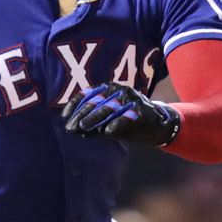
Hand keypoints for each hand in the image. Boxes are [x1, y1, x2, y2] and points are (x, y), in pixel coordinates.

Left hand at [62, 82, 180, 145]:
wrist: (157, 126)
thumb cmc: (127, 121)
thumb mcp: (107, 120)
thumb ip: (92, 122)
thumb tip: (71, 128)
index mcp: (109, 89)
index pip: (87, 94)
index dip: (74, 106)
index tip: (64, 118)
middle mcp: (119, 91)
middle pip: (95, 102)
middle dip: (80, 115)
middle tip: (70, 127)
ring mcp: (131, 100)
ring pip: (108, 108)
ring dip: (93, 119)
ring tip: (82, 128)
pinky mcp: (142, 112)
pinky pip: (126, 118)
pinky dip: (115, 124)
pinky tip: (106, 132)